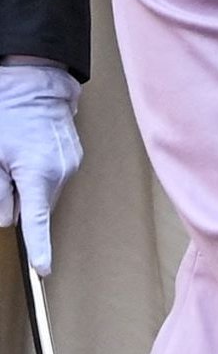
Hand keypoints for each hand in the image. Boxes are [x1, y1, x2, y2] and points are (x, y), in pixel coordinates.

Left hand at [0, 65, 81, 274]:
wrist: (36, 82)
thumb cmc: (9, 114)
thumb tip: (8, 217)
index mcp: (39, 173)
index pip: (37, 221)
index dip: (39, 248)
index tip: (43, 271)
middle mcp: (61, 171)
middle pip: (37, 207)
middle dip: (20, 202)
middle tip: (5, 173)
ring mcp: (72, 162)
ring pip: (45, 193)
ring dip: (30, 186)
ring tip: (18, 158)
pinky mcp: (75, 155)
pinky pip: (55, 178)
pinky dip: (40, 175)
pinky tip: (31, 153)